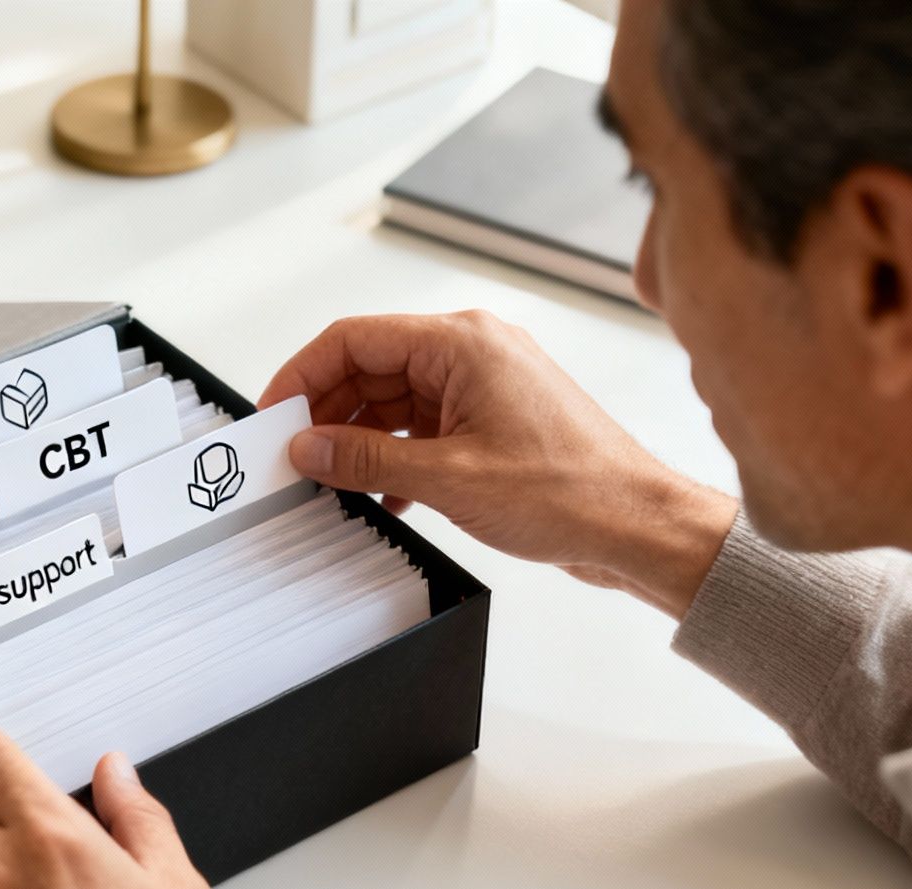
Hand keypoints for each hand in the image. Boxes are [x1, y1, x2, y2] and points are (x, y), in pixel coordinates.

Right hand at [260, 311, 738, 618]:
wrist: (637, 526)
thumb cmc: (573, 491)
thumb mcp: (450, 478)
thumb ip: (368, 458)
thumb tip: (311, 447)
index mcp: (463, 343)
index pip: (354, 339)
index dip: (302, 375)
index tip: (273, 415)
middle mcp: (472, 353)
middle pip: (369, 368)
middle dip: (327, 413)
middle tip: (292, 456)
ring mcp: (483, 387)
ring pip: (393, 401)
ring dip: (359, 440)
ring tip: (331, 481)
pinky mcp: (492, 422)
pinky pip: (421, 428)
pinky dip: (393, 457)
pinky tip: (381, 495)